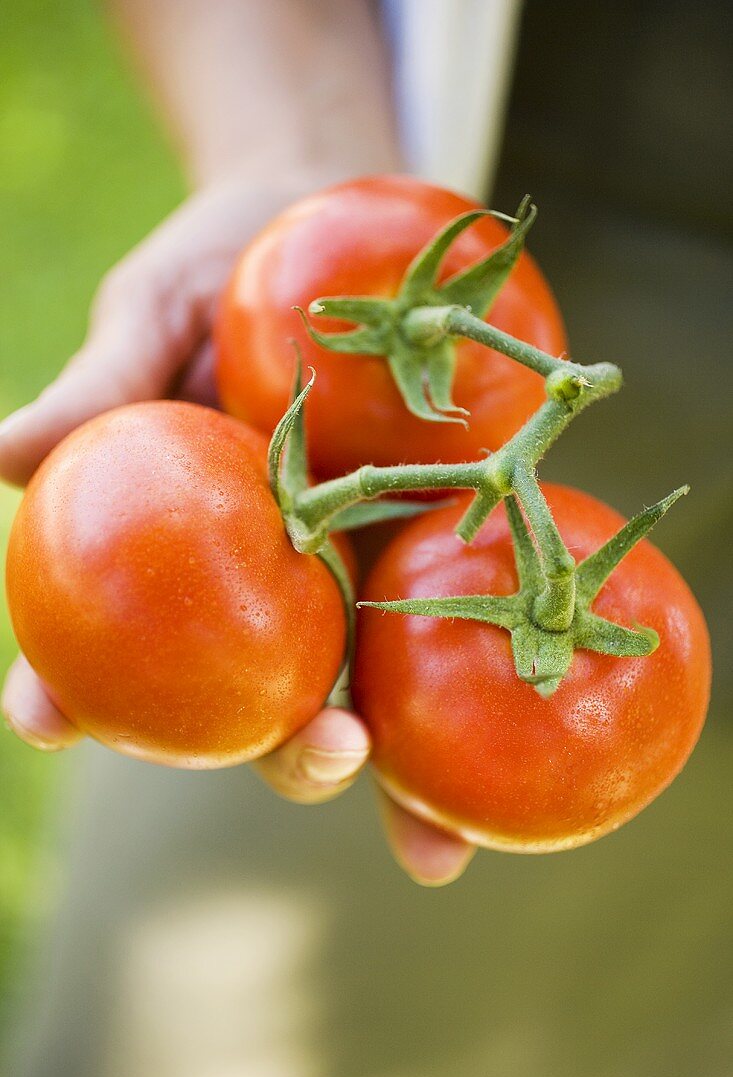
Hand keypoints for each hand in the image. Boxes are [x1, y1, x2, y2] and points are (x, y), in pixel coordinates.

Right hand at [0, 176, 474, 885]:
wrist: (325, 214)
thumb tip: (0, 457)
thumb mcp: (155, 314)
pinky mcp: (434, 539)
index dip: (69, 690)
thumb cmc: (219, 270)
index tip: (44, 716)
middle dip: (284, 754)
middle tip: (318, 752)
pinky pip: (462, 603)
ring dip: (400, 767)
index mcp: (183, 549)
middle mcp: (268, 584)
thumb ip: (102, 389)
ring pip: (372, 686)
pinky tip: (527, 697)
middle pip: (262, 700)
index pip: (110, 640)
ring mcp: (356, 571)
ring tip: (434, 830)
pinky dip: (487, 664)